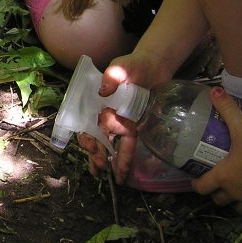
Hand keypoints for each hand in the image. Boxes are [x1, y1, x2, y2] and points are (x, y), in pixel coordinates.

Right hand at [91, 53, 168, 183]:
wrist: (154, 67)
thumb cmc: (133, 65)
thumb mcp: (121, 67)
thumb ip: (113, 75)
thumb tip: (103, 90)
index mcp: (98, 103)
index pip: (87, 123)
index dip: (87, 136)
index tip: (90, 146)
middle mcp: (106, 115)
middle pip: (97, 138)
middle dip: (95, 153)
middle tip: (98, 166)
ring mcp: (120, 124)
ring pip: (109, 146)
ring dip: (106, 161)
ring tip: (103, 175)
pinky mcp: (134, 129)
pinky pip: (128, 147)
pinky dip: (123, 161)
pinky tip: (121, 176)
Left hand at [192, 87, 241, 214]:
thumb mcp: (240, 125)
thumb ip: (226, 108)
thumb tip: (214, 90)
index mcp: (223, 175)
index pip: (203, 186)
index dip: (197, 185)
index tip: (195, 182)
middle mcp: (235, 192)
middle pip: (221, 199)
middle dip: (218, 194)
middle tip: (219, 187)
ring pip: (239, 209)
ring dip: (236, 204)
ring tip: (238, 198)